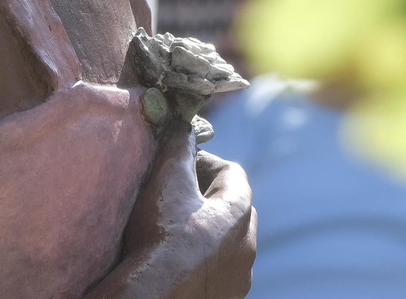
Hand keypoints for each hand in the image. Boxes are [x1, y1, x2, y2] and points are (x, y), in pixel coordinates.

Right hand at [108, 125, 255, 298]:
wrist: (156, 296)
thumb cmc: (163, 237)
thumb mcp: (167, 180)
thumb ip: (179, 147)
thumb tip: (183, 125)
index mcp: (240, 210)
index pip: (232, 172)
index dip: (204, 161)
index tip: (180, 162)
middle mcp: (248, 244)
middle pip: (233, 208)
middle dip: (208, 197)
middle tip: (176, 195)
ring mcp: (239, 276)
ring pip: (228, 242)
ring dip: (207, 231)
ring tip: (175, 230)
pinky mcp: (226, 297)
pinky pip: (219, 269)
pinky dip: (204, 259)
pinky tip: (178, 259)